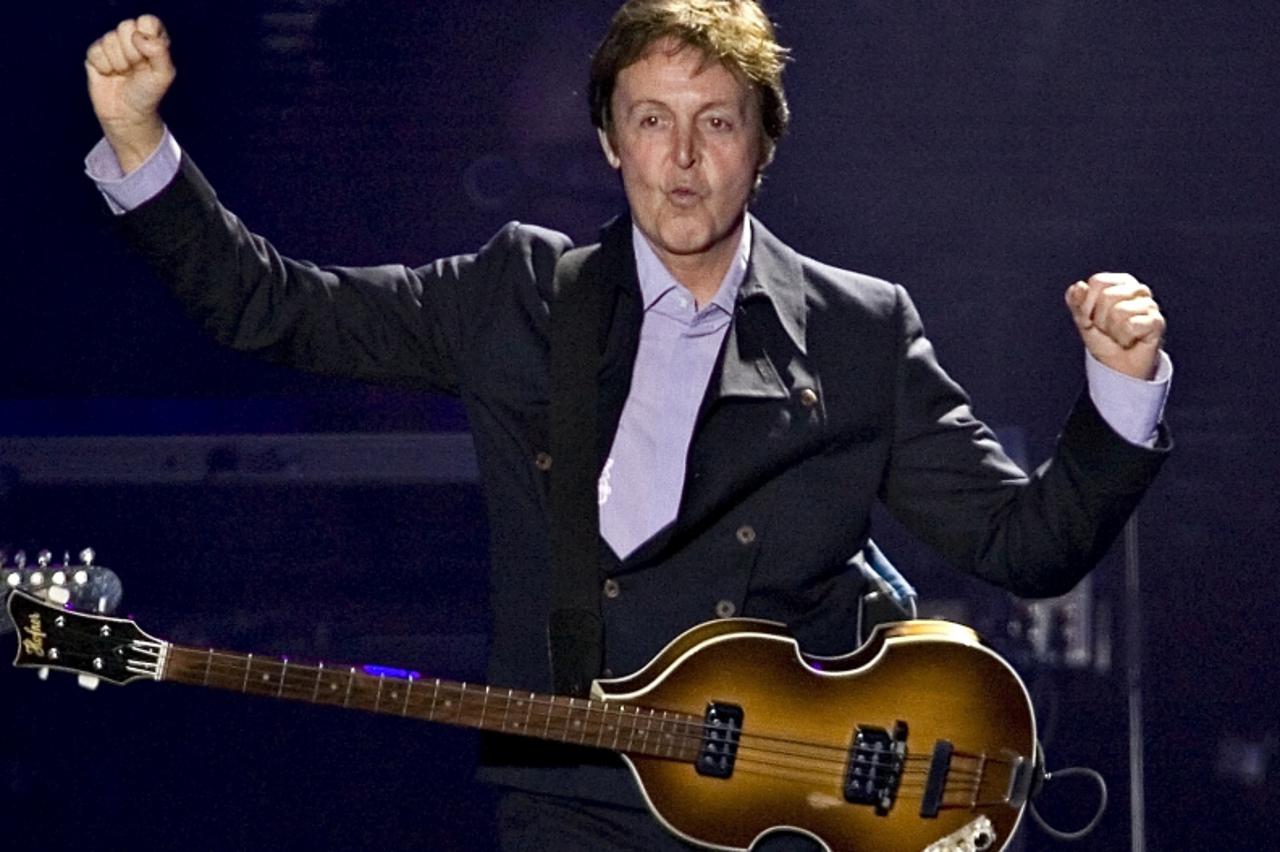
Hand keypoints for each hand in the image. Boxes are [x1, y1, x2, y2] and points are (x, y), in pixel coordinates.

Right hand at [85, 15, 175, 173]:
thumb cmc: (148, 95)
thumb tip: (138, 36)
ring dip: (118, 63)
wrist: (127, 115)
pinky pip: (95, 51)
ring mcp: (112, 45)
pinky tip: (110, 75)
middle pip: (126, 26)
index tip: (149, 57)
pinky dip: (104, 67)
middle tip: (136, 69)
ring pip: (109, 39)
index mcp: (152, 39)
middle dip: (132, 53)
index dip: (147, 38)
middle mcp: (131, 39)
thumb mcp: (164, 75)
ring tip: (123, 74)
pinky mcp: (95, 55)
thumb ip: (159, 51)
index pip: (147, 21)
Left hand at [1065, 273, 1165, 379]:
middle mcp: (1138, 289)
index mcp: (1120, 283)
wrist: (1118, 365)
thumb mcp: (1082, 318)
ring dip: (1112, 330)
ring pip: (1118, 311)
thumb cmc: (1103, 338)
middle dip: (1099, 319)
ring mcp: (1150, 305)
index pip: (1098, 281)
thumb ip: (1076, 301)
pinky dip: (1124, 338)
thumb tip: (1079, 286)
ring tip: (1119, 335)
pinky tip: (1129, 340)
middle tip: (1107, 329)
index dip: (1087, 303)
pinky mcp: (1157, 322)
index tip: (1089, 318)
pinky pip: (1131, 325)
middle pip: (1107, 296)